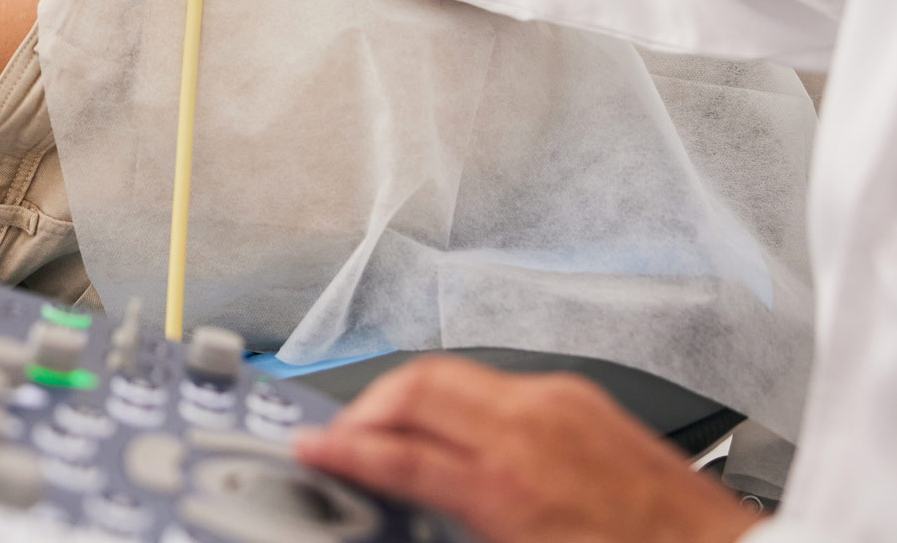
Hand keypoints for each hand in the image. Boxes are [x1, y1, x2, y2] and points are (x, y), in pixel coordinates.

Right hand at [293, 357, 759, 542]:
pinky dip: (461, 401)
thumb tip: (408, 511)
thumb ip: (453, 523)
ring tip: (391, 434)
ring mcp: (562, 403)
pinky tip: (460, 433)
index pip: (398, 451)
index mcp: (509, 480)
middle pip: (417, 386)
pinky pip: (500, 383)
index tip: (310, 451)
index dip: (342, 451)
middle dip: (366, 407)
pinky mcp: (586, 401)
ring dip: (411, 398)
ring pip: (456, 374)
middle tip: (339, 436)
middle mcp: (533, 425)